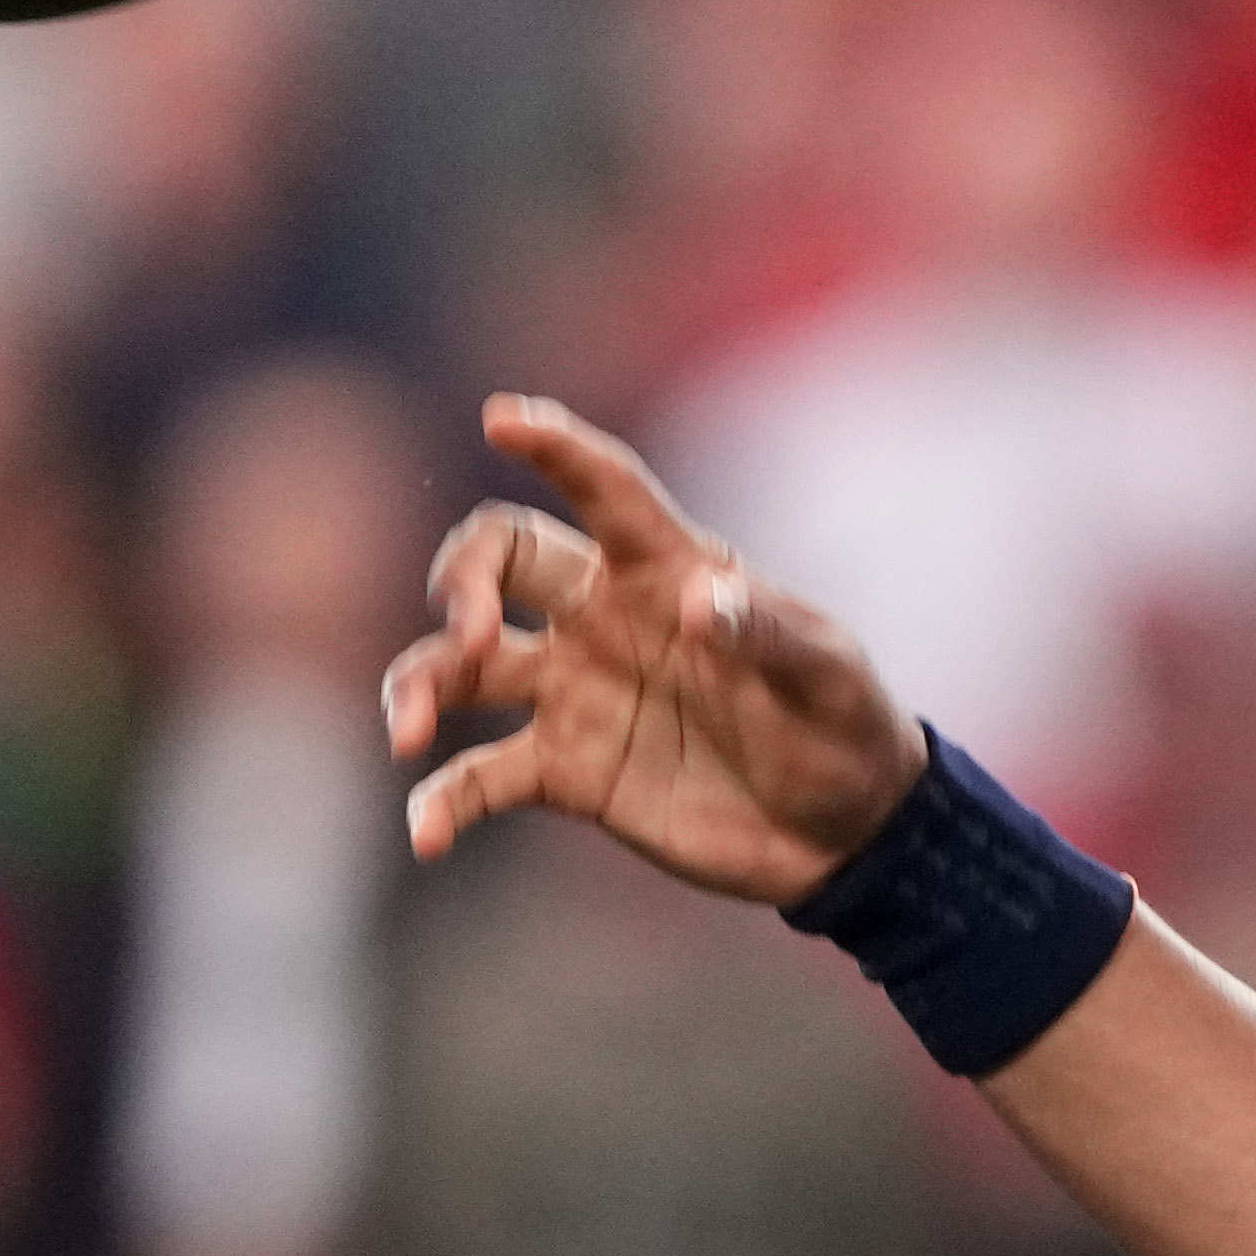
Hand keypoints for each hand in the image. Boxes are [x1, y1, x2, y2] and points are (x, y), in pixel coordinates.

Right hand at [377, 396, 923, 900]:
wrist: (845, 833)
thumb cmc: (844, 726)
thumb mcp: (826, 675)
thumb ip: (768, 633)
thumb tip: (702, 602)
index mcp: (666, 569)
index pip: (602, 490)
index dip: (555, 447)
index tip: (503, 419)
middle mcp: (602, 618)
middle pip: (500, 561)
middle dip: (465, 581)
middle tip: (475, 635)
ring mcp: (573, 693)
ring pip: (462, 667)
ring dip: (419, 687)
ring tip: (410, 734)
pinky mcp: (565, 771)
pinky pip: (482, 777)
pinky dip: (444, 804)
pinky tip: (428, 835)